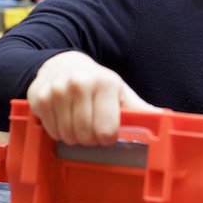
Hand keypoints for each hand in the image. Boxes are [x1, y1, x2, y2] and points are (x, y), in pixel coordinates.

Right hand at [26, 51, 158, 145]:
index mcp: (104, 84)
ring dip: (73, 136)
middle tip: (90, 127)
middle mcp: (79, 84)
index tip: (106, 131)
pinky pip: (50, 130)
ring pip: (67, 136)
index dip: (107, 137)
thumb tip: (165, 119)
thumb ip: (140, 108)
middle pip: (86, 137)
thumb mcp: (120, 91)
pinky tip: (62, 117)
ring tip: (77, 121)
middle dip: (90, 139)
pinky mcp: (37, 97)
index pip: (106, 132)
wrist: (61, 63)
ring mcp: (56, 90)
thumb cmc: (96, 82)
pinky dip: (57, 130)